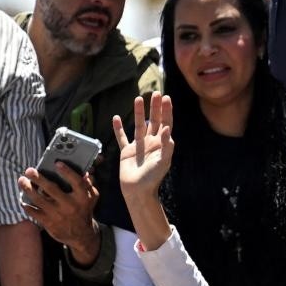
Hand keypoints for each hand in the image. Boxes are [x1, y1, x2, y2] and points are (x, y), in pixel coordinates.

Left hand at [17, 162, 100, 261]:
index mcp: (82, 197)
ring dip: (28, 189)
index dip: (67, 172)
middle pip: (51, 189)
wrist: (81, 235)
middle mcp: (70, 206)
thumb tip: (84, 171)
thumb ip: (88, 183)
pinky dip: (27, 206)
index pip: (76, 182)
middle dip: (38, 178)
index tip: (57, 163)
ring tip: (21, 181)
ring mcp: (58, 215)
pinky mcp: (49, 223)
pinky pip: (34, 213)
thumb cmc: (84, 210)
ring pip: (39, 200)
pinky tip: (22, 199)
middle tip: (29, 170)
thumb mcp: (92, 197)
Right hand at [110, 93, 174, 247]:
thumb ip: (167, 145)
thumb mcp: (163, 162)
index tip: (166, 98)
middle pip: (154, 121)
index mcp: (161, 145)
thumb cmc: (152, 179)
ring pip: (139, 125)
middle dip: (155, 107)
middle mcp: (151, 143)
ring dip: (139, 112)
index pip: (166, 124)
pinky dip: (119, 128)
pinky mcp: (126, 151)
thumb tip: (168, 128)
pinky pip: (122, 137)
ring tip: (139, 98)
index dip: (166, 111)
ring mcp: (138, 146)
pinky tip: (117, 118)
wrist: (138, 191)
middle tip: (156, 93)